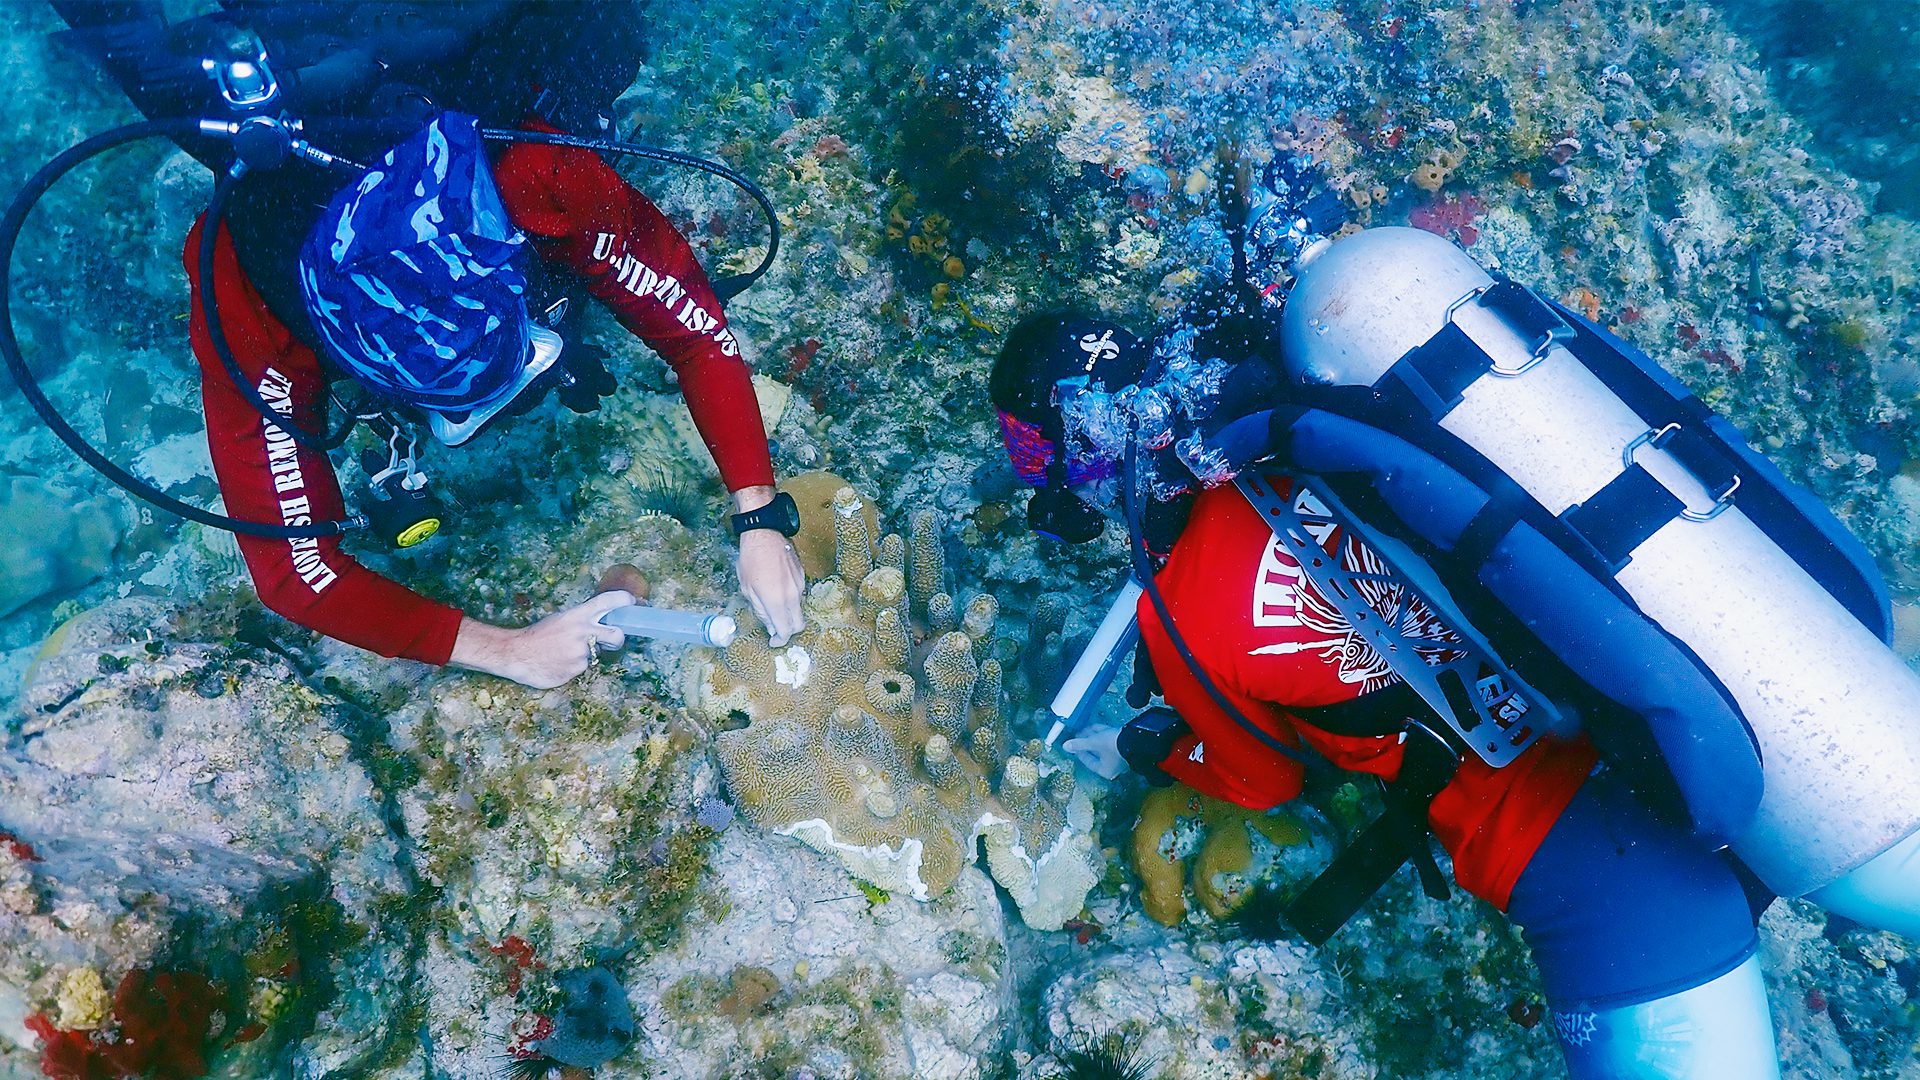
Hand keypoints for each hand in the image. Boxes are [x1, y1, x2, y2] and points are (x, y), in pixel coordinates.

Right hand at [448, 590, 632, 688]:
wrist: (516, 653)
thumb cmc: (537, 635)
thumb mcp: (561, 619)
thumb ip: (582, 621)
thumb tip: (602, 622)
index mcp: (579, 615)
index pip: (610, 601)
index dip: (626, 601)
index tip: (634, 603)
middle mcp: (584, 632)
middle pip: (617, 635)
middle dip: (616, 639)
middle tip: (608, 640)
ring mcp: (581, 652)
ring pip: (594, 655)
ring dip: (583, 656)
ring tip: (562, 654)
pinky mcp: (576, 670)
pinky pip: (581, 668)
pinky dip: (572, 667)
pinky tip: (557, 663)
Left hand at [732, 486, 805, 645]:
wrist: (765, 533)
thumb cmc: (751, 560)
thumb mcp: (748, 589)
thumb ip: (761, 610)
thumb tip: (771, 626)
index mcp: (777, 601)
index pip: (785, 631)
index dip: (779, 640)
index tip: (773, 641)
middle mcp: (793, 596)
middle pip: (798, 624)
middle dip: (788, 631)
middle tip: (775, 629)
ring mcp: (801, 585)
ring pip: (799, 609)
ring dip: (788, 613)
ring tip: (773, 605)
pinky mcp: (803, 575)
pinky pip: (799, 594)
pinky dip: (790, 599)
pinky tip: (778, 589)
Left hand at [1062, 724, 1125, 779]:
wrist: (1136, 739)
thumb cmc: (1113, 745)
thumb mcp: (1094, 743)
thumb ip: (1079, 744)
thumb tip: (1065, 746)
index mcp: (1104, 770)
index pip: (1088, 762)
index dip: (1079, 751)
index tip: (1073, 744)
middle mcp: (1112, 765)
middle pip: (1096, 753)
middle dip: (1086, 742)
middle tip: (1078, 734)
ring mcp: (1119, 756)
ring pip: (1103, 746)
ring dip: (1094, 736)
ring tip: (1085, 728)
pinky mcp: (1124, 746)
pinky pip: (1110, 741)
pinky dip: (1103, 734)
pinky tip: (1096, 727)